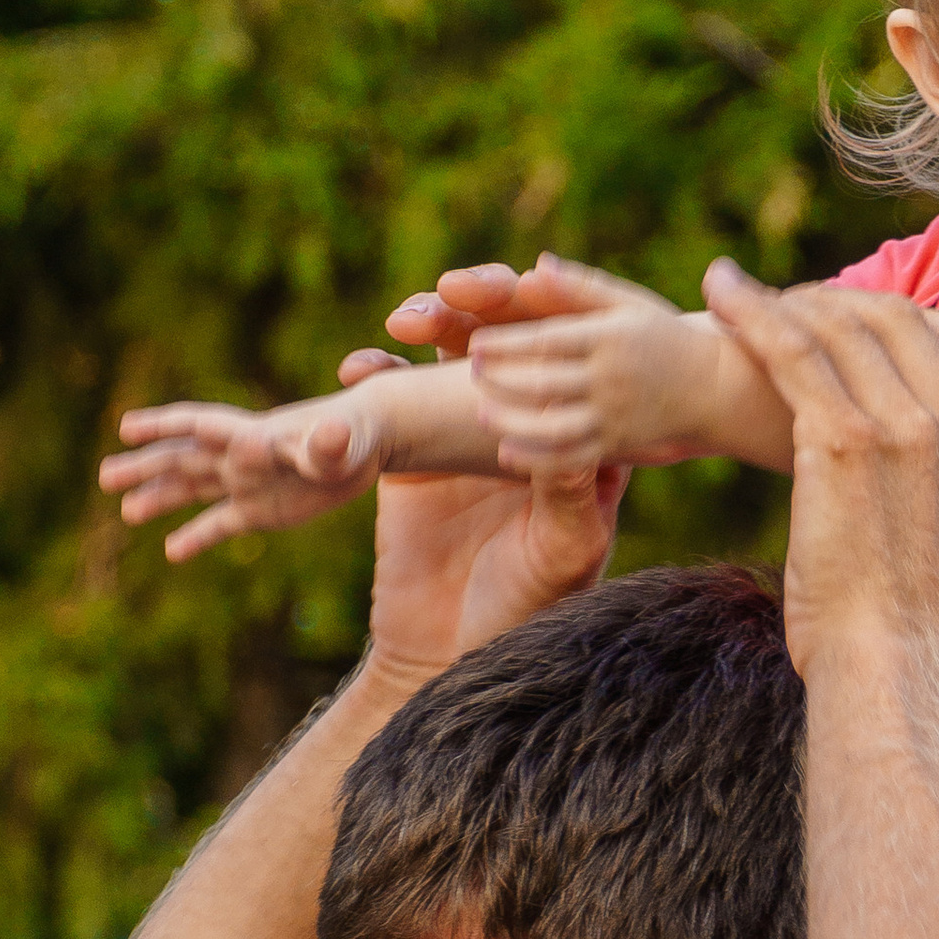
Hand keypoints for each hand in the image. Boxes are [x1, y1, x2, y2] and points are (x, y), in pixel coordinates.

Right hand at [103, 349, 414, 562]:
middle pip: (184, 459)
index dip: (165, 425)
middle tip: (104, 475)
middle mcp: (240, 457)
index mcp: (253, 435)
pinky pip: (221, 523)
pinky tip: (172, 551)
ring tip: (125, 512)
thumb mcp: (343, 443)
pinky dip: (197, 536)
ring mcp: (246, 483)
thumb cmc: (356, 437)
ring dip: (159, 498)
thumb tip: (331, 433)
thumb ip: (327, 445)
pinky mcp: (260, 510)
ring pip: (193, 489)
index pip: (202, 428)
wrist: (366, 441)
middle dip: (146, 466)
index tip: (128, 427)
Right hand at [354, 288, 625, 692]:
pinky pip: (390, 390)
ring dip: (429, 321)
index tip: (527, 284)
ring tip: (405, 320)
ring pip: (451, 351)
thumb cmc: (525, 613)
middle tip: (454, 293)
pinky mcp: (409, 447)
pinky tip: (359, 367)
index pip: (573, 356)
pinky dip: (374, 371)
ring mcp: (465, 427)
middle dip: (481, 303)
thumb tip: (580, 440)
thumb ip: (569, 499)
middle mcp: (526, 420)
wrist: (445, 654)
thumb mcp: (560, 557)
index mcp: (577, 436)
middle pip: (510, 337)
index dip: (553, 312)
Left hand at [464, 257, 722, 471]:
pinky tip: (508, 452)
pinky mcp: (619, 445)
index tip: (476, 343)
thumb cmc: (663, 336)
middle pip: (545, 382)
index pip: (549, 340)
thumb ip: (579, 288)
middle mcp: (611, 377)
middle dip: (502, 379)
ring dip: (513, 421)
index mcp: (609, 337)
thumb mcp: (628, 303)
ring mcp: (616, 415)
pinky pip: (574, 457)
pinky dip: (538, 458)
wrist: (714, 387)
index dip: (508, 343)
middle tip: (472, 372)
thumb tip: (534, 268)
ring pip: (555, 424)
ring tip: (482, 412)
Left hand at [699, 257, 938, 680]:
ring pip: (842, 326)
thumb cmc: (922, 635)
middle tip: (792, 308)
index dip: (918, 319)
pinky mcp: (843, 442)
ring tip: (741, 298)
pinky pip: (792, 353)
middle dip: (842, 302)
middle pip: (902, 317)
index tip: (869, 326)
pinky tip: (719, 295)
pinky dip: (750, 314)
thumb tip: (928, 495)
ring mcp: (907, 428)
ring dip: (784, 301)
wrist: (904, 675)